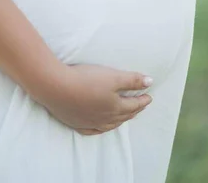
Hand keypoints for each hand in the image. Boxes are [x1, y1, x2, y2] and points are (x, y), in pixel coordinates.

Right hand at [38, 63, 152, 135]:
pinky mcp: (76, 123)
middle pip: (123, 115)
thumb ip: (132, 80)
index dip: (143, 100)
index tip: (149, 96)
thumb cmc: (86, 79)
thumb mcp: (113, 76)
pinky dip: (100, 128)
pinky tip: (100, 127)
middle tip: (140, 106)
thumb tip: (151, 82)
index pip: (134, 104)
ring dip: (120, 120)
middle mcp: (104, 118)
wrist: (56, 87)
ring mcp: (89, 122)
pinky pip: (92, 130)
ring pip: (109, 124)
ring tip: (124, 116)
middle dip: (134, 110)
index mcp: (115, 107)